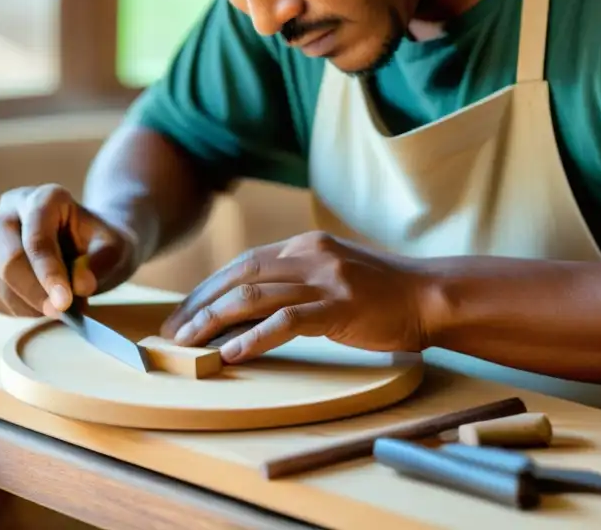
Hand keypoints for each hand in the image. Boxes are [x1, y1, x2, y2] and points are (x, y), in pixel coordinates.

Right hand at [0, 184, 138, 317]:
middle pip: (9, 259)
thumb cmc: (100, 245)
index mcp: (44, 198)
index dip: (49, 273)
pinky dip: (13, 309)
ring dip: (28, 305)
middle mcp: (6, 213)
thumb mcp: (118, 248)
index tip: (64, 302)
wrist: (85, 246)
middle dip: (35, 293)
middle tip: (62, 313)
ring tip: (60, 306)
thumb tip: (80, 285)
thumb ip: (103, 262)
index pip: (38, 238)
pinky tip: (39, 304)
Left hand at [159, 231, 428, 361]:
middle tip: (171, 333)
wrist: (429, 296)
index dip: (207, 290)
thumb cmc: (382, 292)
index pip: (241, 264)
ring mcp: (324, 279)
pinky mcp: (339, 307)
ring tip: (187, 345)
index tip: (182, 315)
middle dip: (199, 306)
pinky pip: (286, 321)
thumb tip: (249, 302)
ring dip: (213, 322)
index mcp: (304, 246)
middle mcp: (308, 255)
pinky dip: (254, 338)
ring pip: (253, 296)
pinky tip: (232, 353)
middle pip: (238, 276)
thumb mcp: (333, 273)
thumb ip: (297, 278)